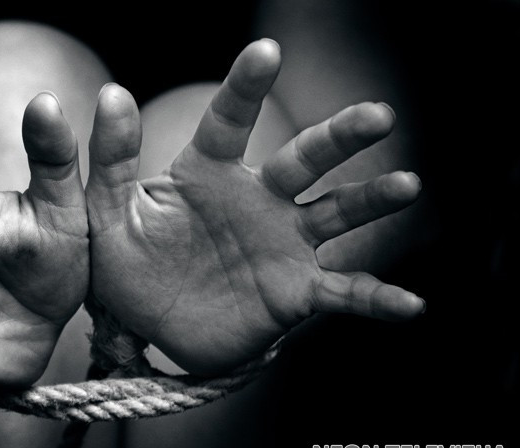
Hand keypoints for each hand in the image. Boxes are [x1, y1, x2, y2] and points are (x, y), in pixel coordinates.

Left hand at [85, 40, 424, 374]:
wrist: (151, 324)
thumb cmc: (129, 263)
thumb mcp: (108, 213)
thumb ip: (111, 159)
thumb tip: (114, 92)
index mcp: (208, 172)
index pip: (229, 121)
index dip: (246, 87)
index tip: (266, 51)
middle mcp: (257, 198)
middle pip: (305, 158)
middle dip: (340, 137)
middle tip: (379, 115)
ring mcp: (282, 241)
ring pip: (336, 212)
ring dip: (371, 200)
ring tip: (407, 185)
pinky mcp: (295, 290)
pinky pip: (342, 292)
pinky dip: (376, 299)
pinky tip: (411, 306)